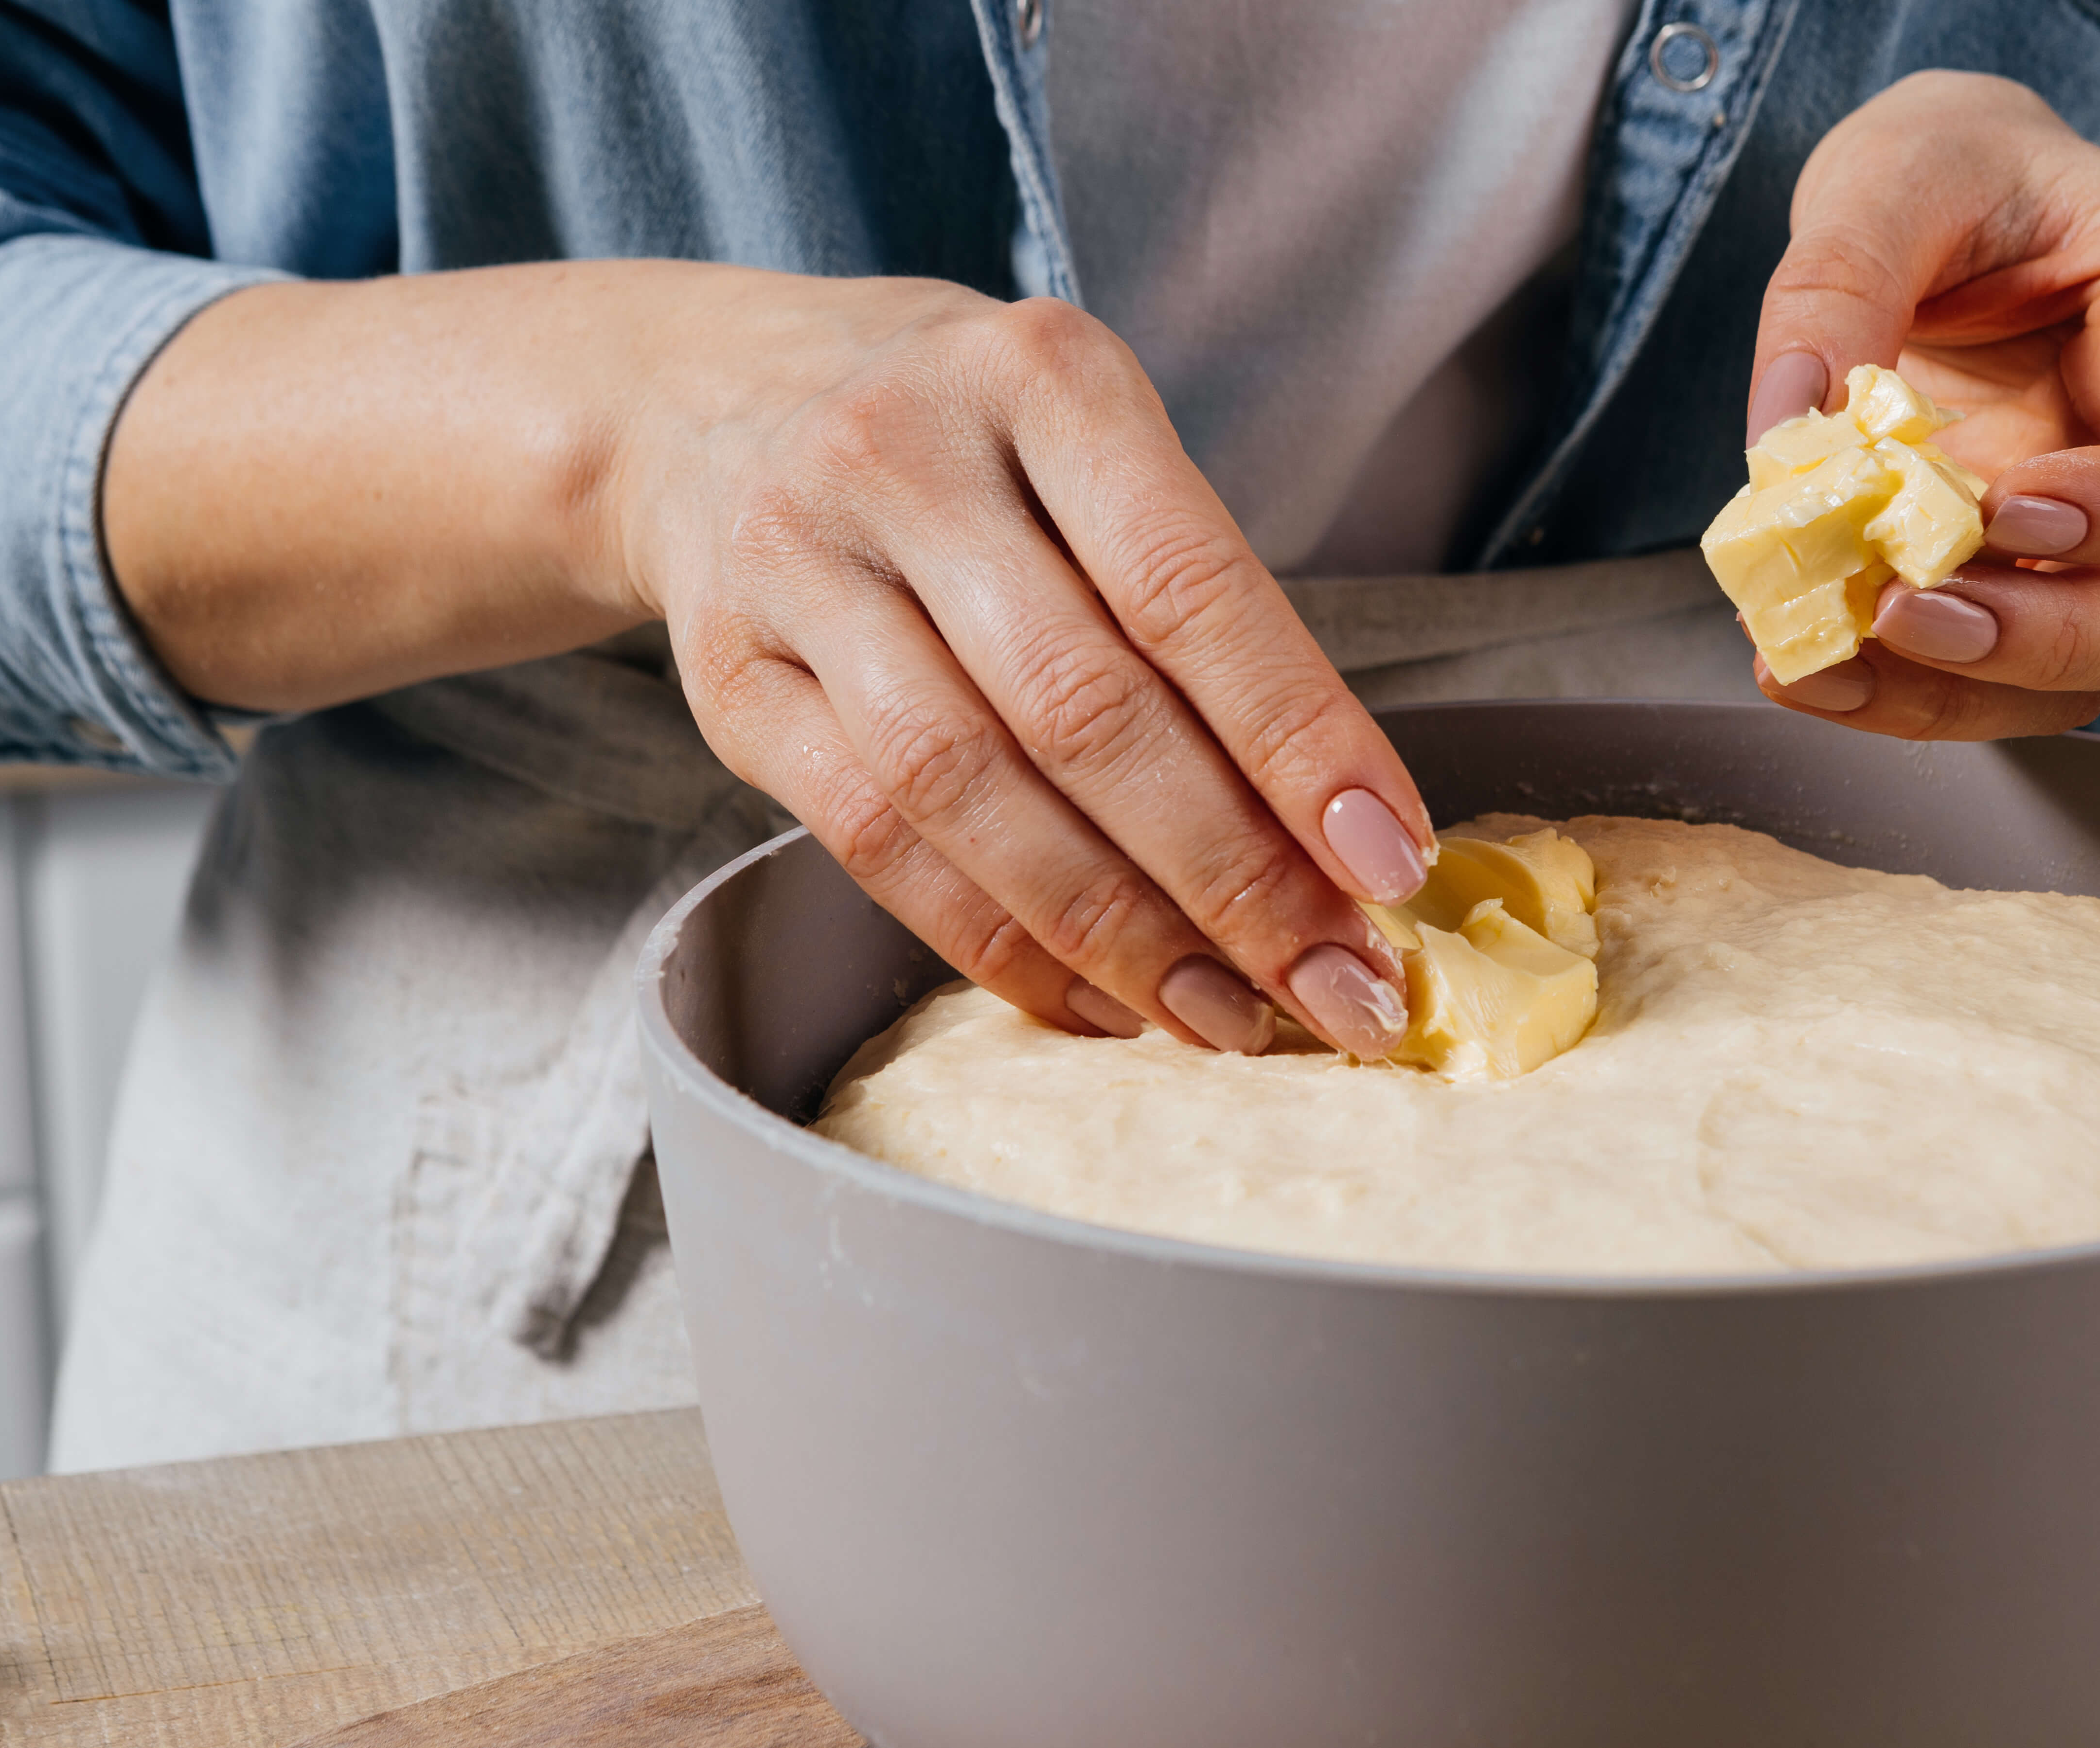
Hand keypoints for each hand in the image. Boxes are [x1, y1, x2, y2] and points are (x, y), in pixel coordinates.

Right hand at [606, 274, 1427, 1055]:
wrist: (711, 404)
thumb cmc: (970, 445)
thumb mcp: (1095, 446)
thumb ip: (1201, 606)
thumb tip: (1337, 833)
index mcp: (1040, 378)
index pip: (1189, 590)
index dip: (1298, 742)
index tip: (1388, 864)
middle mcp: (904, 458)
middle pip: (1084, 709)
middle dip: (1232, 875)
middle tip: (1337, 985)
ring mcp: (798, 567)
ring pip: (971, 790)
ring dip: (1120, 932)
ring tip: (1231, 1016)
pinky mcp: (734, 684)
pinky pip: (875, 844)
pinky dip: (1000, 942)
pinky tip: (1101, 1000)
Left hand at [1742, 71, 2099, 738]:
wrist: (1922, 214)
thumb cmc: (1952, 172)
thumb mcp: (1896, 175)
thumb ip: (1841, 280)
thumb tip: (1788, 431)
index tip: (2007, 510)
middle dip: (2052, 636)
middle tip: (1910, 612)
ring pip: (2087, 674)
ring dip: (1958, 689)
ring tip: (1824, 660)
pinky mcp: (2024, 589)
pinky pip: (1991, 680)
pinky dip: (1901, 695)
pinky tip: (1806, 668)